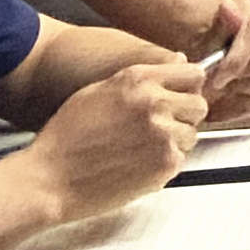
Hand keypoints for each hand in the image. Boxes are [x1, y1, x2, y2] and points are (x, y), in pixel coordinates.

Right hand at [16, 61, 209, 220]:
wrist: (50, 178)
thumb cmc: (66, 136)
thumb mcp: (97, 91)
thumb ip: (137, 81)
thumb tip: (173, 72)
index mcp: (138, 79)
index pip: (193, 74)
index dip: (188, 88)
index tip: (180, 98)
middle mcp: (155, 102)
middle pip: (199, 105)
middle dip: (185, 116)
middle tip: (162, 128)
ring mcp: (164, 134)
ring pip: (192, 135)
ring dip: (175, 142)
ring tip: (142, 149)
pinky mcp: (166, 163)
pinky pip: (181, 160)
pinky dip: (164, 164)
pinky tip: (137, 166)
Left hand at [194, 0, 249, 122]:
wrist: (221, 65)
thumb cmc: (211, 53)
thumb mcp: (205, 43)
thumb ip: (217, 29)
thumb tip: (228, 7)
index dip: (236, 60)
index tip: (217, 80)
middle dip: (240, 81)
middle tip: (221, 88)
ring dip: (246, 95)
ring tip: (228, 95)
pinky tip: (241, 100)